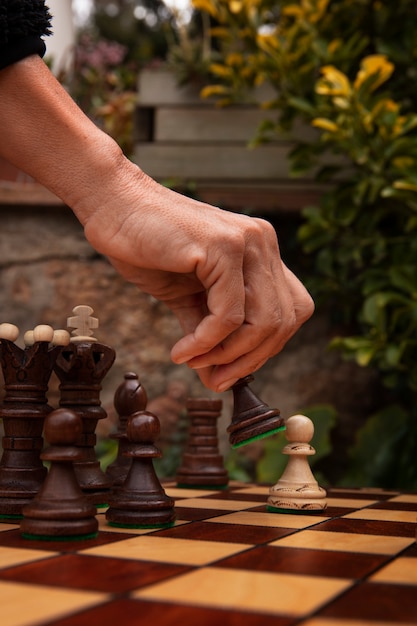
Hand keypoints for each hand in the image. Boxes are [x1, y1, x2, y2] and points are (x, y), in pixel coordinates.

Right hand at [82, 168, 313, 391]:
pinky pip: (229, 314)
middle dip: (251, 360)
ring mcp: (247, 242)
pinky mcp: (223, 247)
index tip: (232, 369)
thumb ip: (208, 331)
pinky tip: (183, 351)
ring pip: (263, 322)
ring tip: (194, 363)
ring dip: (229, 355)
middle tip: (215, 380)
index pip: (292, 310)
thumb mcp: (186, 297)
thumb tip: (217, 377)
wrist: (112, 206)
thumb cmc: (147, 248)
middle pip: (285, 321)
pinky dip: (207, 342)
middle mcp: (262, 243)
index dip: (268, 347)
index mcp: (260, 253)